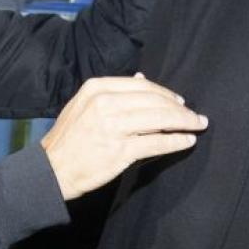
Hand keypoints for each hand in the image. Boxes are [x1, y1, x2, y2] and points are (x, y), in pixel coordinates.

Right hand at [41, 74, 206, 200]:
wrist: (51, 170)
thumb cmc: (69, 138)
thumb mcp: (84, 105)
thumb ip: (112, 92)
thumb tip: (142, 79)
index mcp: (97, 88)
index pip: (142, 86)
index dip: (166, 93)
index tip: (180, 101)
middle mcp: (106, 103)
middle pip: (155, 100)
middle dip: (180, 108)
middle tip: (195, 115)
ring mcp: (113, 126)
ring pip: (160, 119)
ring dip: (184, 123)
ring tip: (197, 126)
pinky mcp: (120, 150)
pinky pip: (157, 143)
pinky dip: (176, 141)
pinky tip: (186, 141)